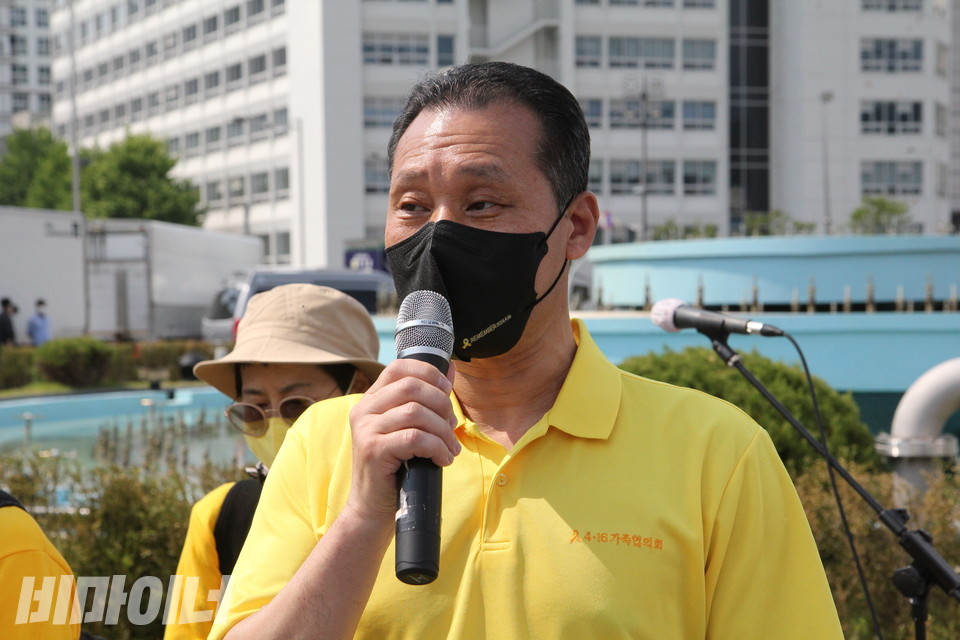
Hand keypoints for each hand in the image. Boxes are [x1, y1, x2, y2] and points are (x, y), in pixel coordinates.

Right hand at [343, 359, 458, 525]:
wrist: (372, 507)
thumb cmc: (395, 467)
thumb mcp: (408, 428)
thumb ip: (426, 399)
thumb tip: (450, 368)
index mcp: (372, 400)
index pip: (399, 366)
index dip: (428, 373)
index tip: (446, 391)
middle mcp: (364, 410)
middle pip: (412, 387)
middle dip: (441, 404)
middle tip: (452, 426)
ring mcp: (366, 429)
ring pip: (416, 412)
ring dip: (443, 430)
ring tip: (449, 448)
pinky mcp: (373, 450)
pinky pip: (415, 438)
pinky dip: (436, 447)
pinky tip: (442, 459)